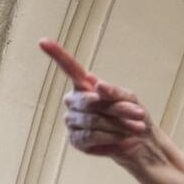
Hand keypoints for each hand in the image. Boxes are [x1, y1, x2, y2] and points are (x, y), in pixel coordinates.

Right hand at [42, 40, 152, 159]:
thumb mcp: (129, 99)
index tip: (42, 41)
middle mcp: (73, 101)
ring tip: (137, 129)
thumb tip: (98, 85)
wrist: (138, 142)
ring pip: (93, 122)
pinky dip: (111, 139)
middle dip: (118, 110)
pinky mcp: (76, 140)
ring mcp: (72, 121)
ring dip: (119, 127)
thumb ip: (115, 92)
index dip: (56, 54)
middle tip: (140, 115)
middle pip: (90, 102)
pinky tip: (122, 140)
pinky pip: (92, 138)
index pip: (69, 67)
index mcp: (84, 85)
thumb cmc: (132, 115)